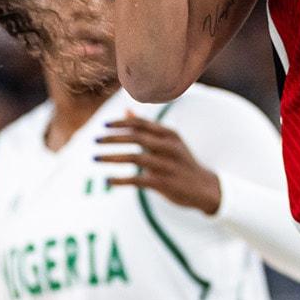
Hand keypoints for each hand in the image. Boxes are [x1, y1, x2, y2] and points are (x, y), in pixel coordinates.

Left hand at [94, 112, 221, 214]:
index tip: (104, 126)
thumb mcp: (168, 142)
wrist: (204, 188)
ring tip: (96, 158)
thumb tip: (126, 111)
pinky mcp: (164, 183)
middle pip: (136, 138)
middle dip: (113, 138)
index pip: (141, 124)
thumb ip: (146, 129)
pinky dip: (121, 180)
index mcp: (170, 134)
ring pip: (135, 158)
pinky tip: (108, 180)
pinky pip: (138, 180)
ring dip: (112, 157)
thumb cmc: (181, 162)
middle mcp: (169, 147)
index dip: (121, 123)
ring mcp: (167, 165)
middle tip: (95, 140)